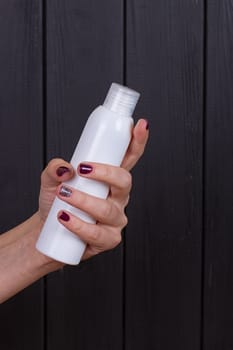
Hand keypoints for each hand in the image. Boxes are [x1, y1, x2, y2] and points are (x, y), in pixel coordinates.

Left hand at [37, 118, 148, 260]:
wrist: (48, 232)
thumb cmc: (57, 203)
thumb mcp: (52, 180)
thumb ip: (55, 168)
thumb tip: (65, 168)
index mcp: (110, 179)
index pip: (129, 157)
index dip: (138, 141)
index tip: (140, 125)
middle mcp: (117, 197)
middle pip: (125, 181)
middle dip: (105, 172)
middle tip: (82, 168)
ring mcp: (115, 219)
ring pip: (107, 208)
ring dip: (84, 200)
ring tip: (64, 194)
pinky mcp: (108, 239)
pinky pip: (98, 232)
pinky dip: (79, 224)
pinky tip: (65, 217)